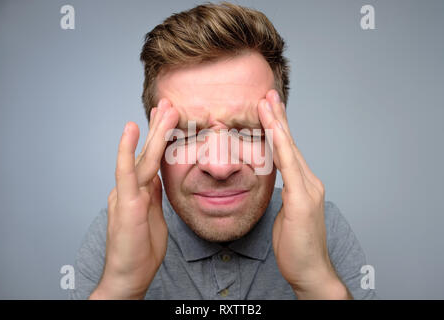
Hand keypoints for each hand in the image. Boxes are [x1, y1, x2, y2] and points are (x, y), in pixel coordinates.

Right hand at [90, 99, 178, 298]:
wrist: (128, 276)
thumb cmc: (141, 250)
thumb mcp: (152, 217)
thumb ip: (153, 196)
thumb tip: (158, 179)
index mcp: (137, 192)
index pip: (150, 159)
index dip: (160, 138)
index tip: (169, 119)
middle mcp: (129, 188)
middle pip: (146, 152)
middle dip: (158, 127)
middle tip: (168, 104)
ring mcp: (125, 194)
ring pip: (142, 156)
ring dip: (155, 132)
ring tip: (165, 108)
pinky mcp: (125, 203)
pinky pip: (126, 172)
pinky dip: (128, 149)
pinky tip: (131, 128)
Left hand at [258, 90, 351, 298]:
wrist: (310, 271)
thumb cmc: (296, 246)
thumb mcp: (286, 215)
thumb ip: (285, 196)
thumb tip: (278, 184)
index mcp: (303, 185)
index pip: (287, 151)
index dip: (277, 128)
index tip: (267, 109)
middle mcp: (309, 182)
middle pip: (290, 144)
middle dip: (278, 117)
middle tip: (268, 94)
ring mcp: (309, 189)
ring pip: (290, 150)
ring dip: (278, 124)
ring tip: (267, 102)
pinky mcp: (303, 200)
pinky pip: (289, 167)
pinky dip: (281, 146)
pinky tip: (275, 130)